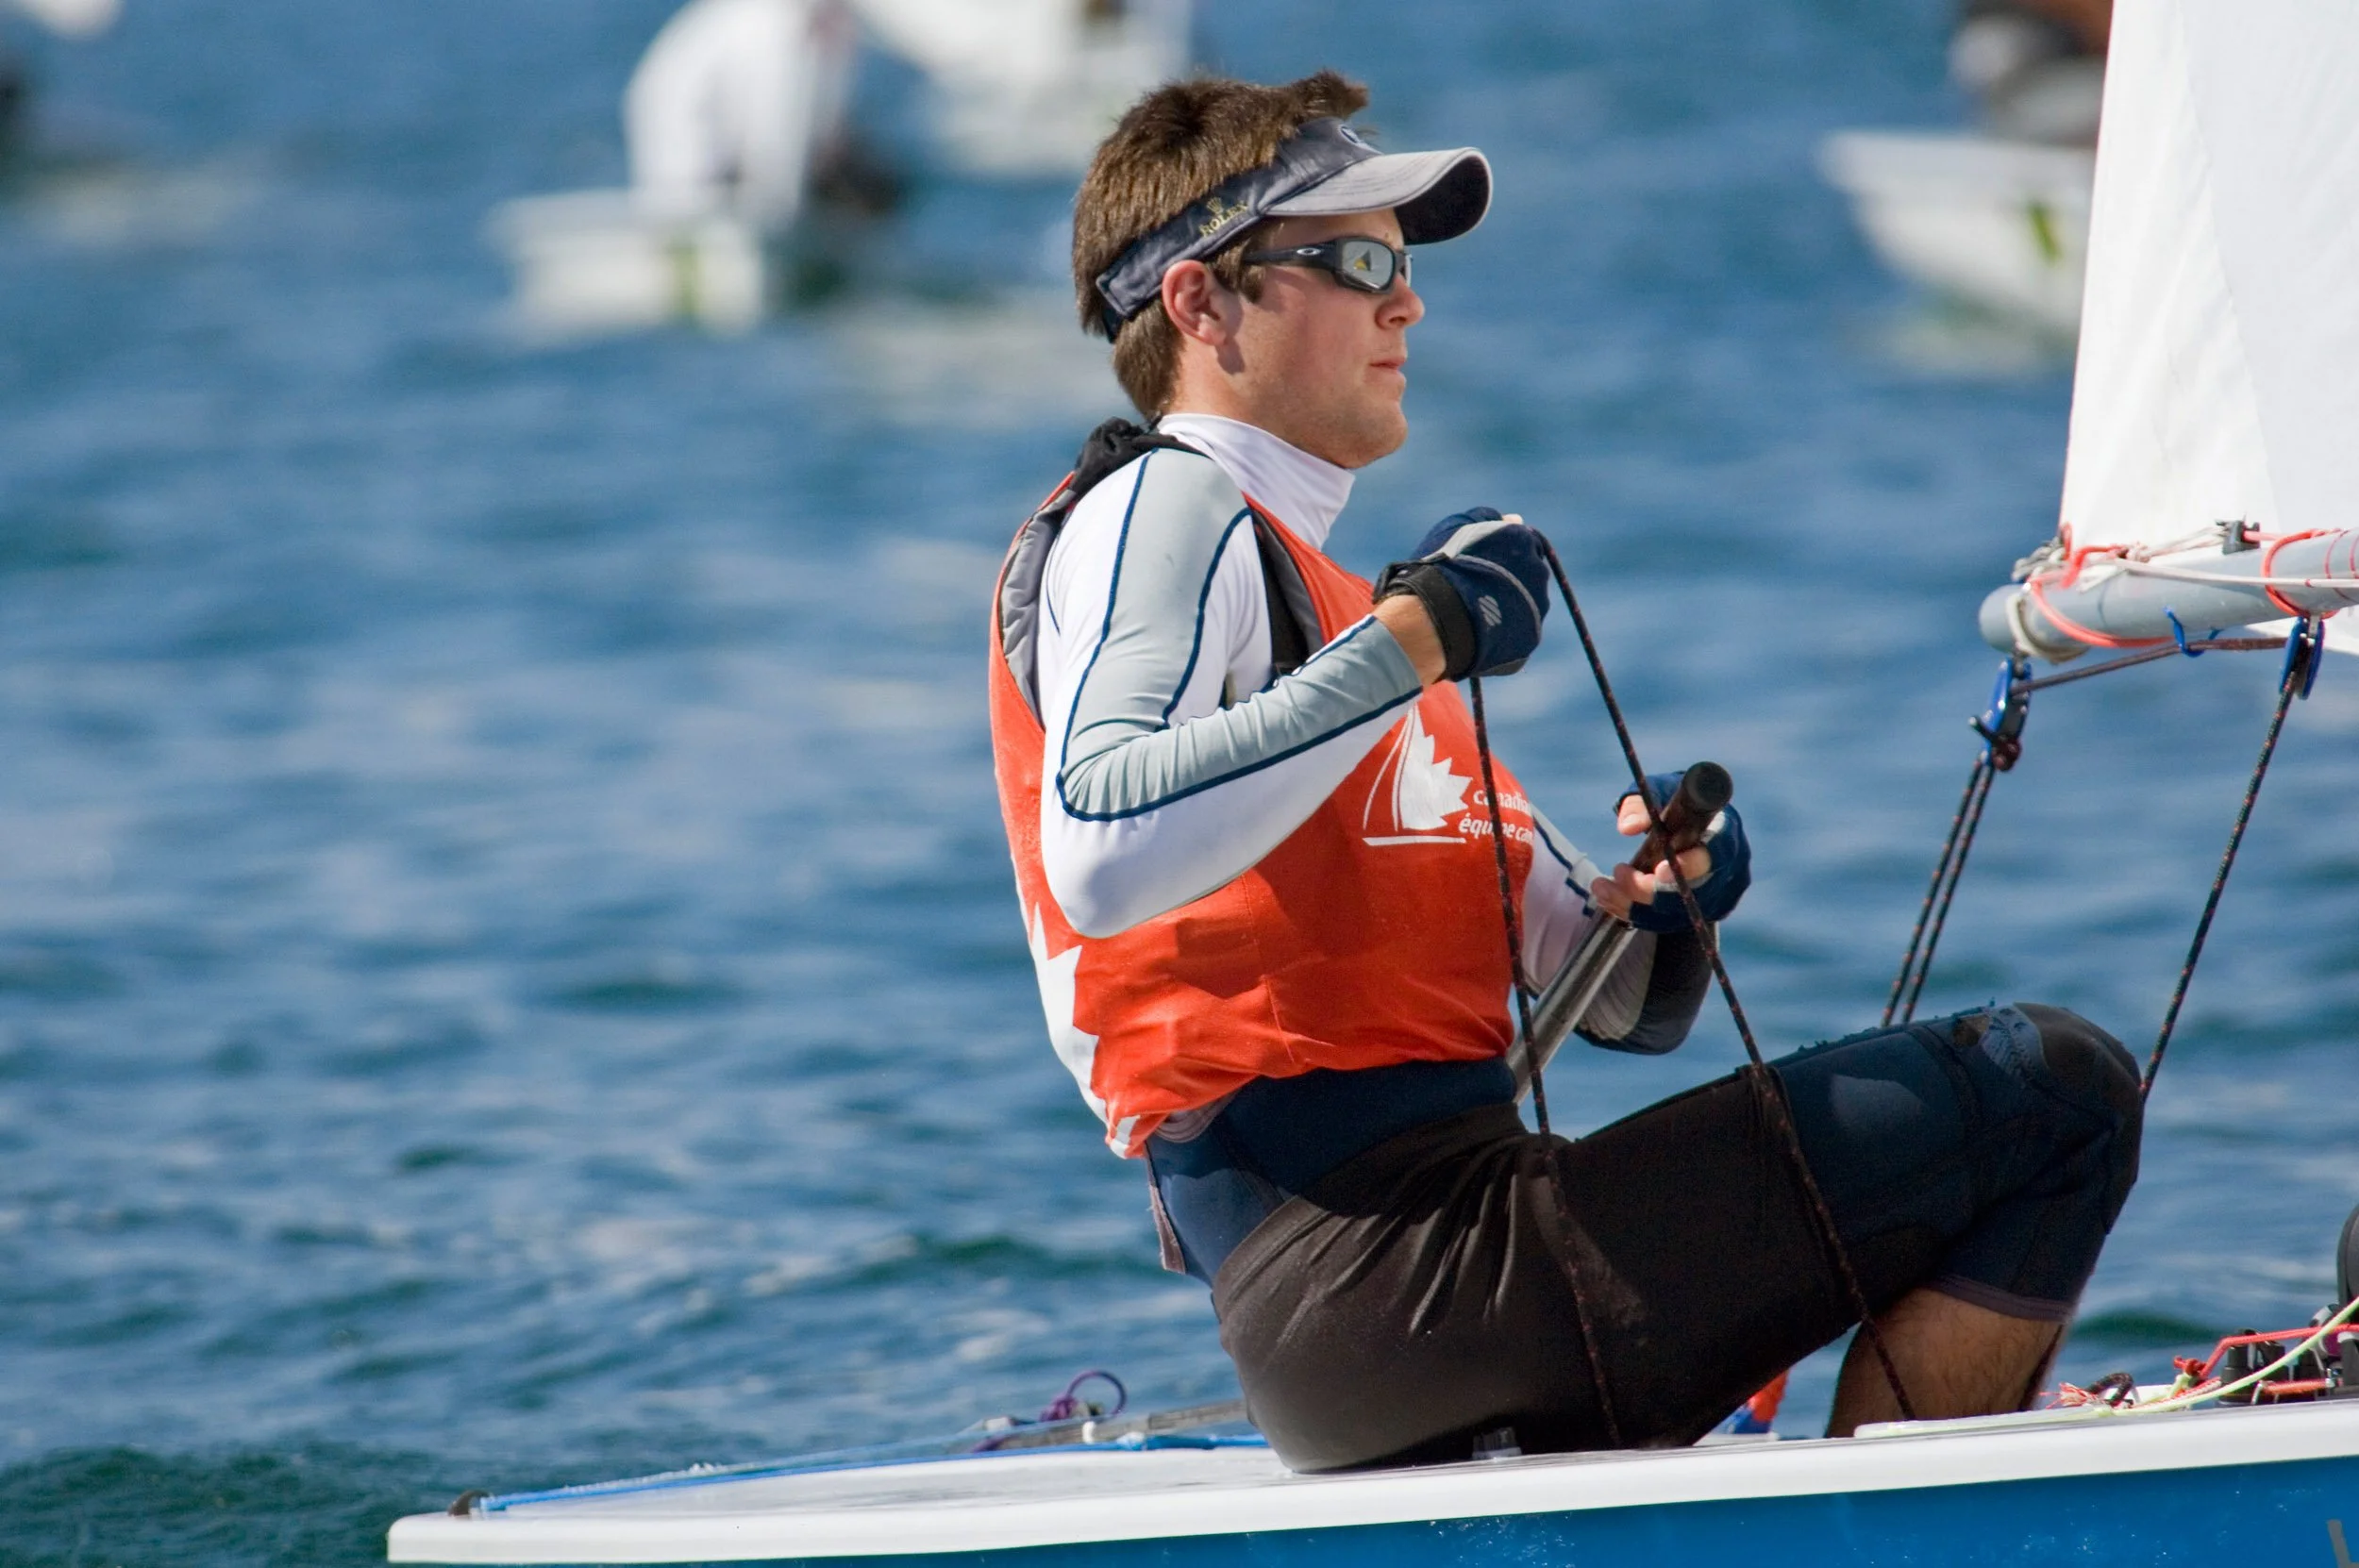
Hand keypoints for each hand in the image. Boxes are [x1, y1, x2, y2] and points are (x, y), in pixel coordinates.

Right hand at [1372, 509, 1550, 681]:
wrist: (1438, 615)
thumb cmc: (1443, 566)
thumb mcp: (1456, 527)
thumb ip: (1488, 518)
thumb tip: (1514, 520)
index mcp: (1524, 541)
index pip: (1525, 542)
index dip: (1504, 552)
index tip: (1485, 562)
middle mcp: (1539, 572)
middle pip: (1529, 573)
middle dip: (1510, 578)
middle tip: (1479, 587)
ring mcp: (1538, 606)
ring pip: (1526, 603)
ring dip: (1509, 605)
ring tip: (1478, 612)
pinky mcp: (1531, 637)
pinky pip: (1519, 631)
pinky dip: (1504, 630)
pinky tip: (1481, 631)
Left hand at [1587, 771, 1750, 929]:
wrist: (1690, 824)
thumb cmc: (1676, 805)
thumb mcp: (1660, 793)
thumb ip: (1642, 805)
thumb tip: (1627, 827)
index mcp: (1724, 833)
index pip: (1714, 855)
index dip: (1689, 866)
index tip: (1658, 871)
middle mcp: (1727, 869)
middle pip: (1692, 893)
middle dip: (1648, 889)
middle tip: (1619, 871)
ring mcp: (1715, 895)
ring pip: (1674, 913)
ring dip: (1632, 903)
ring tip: (1601, 886)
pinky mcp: (1697, 911)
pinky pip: (1665, 922)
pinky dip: (1632, 912)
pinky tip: (1608, 898)